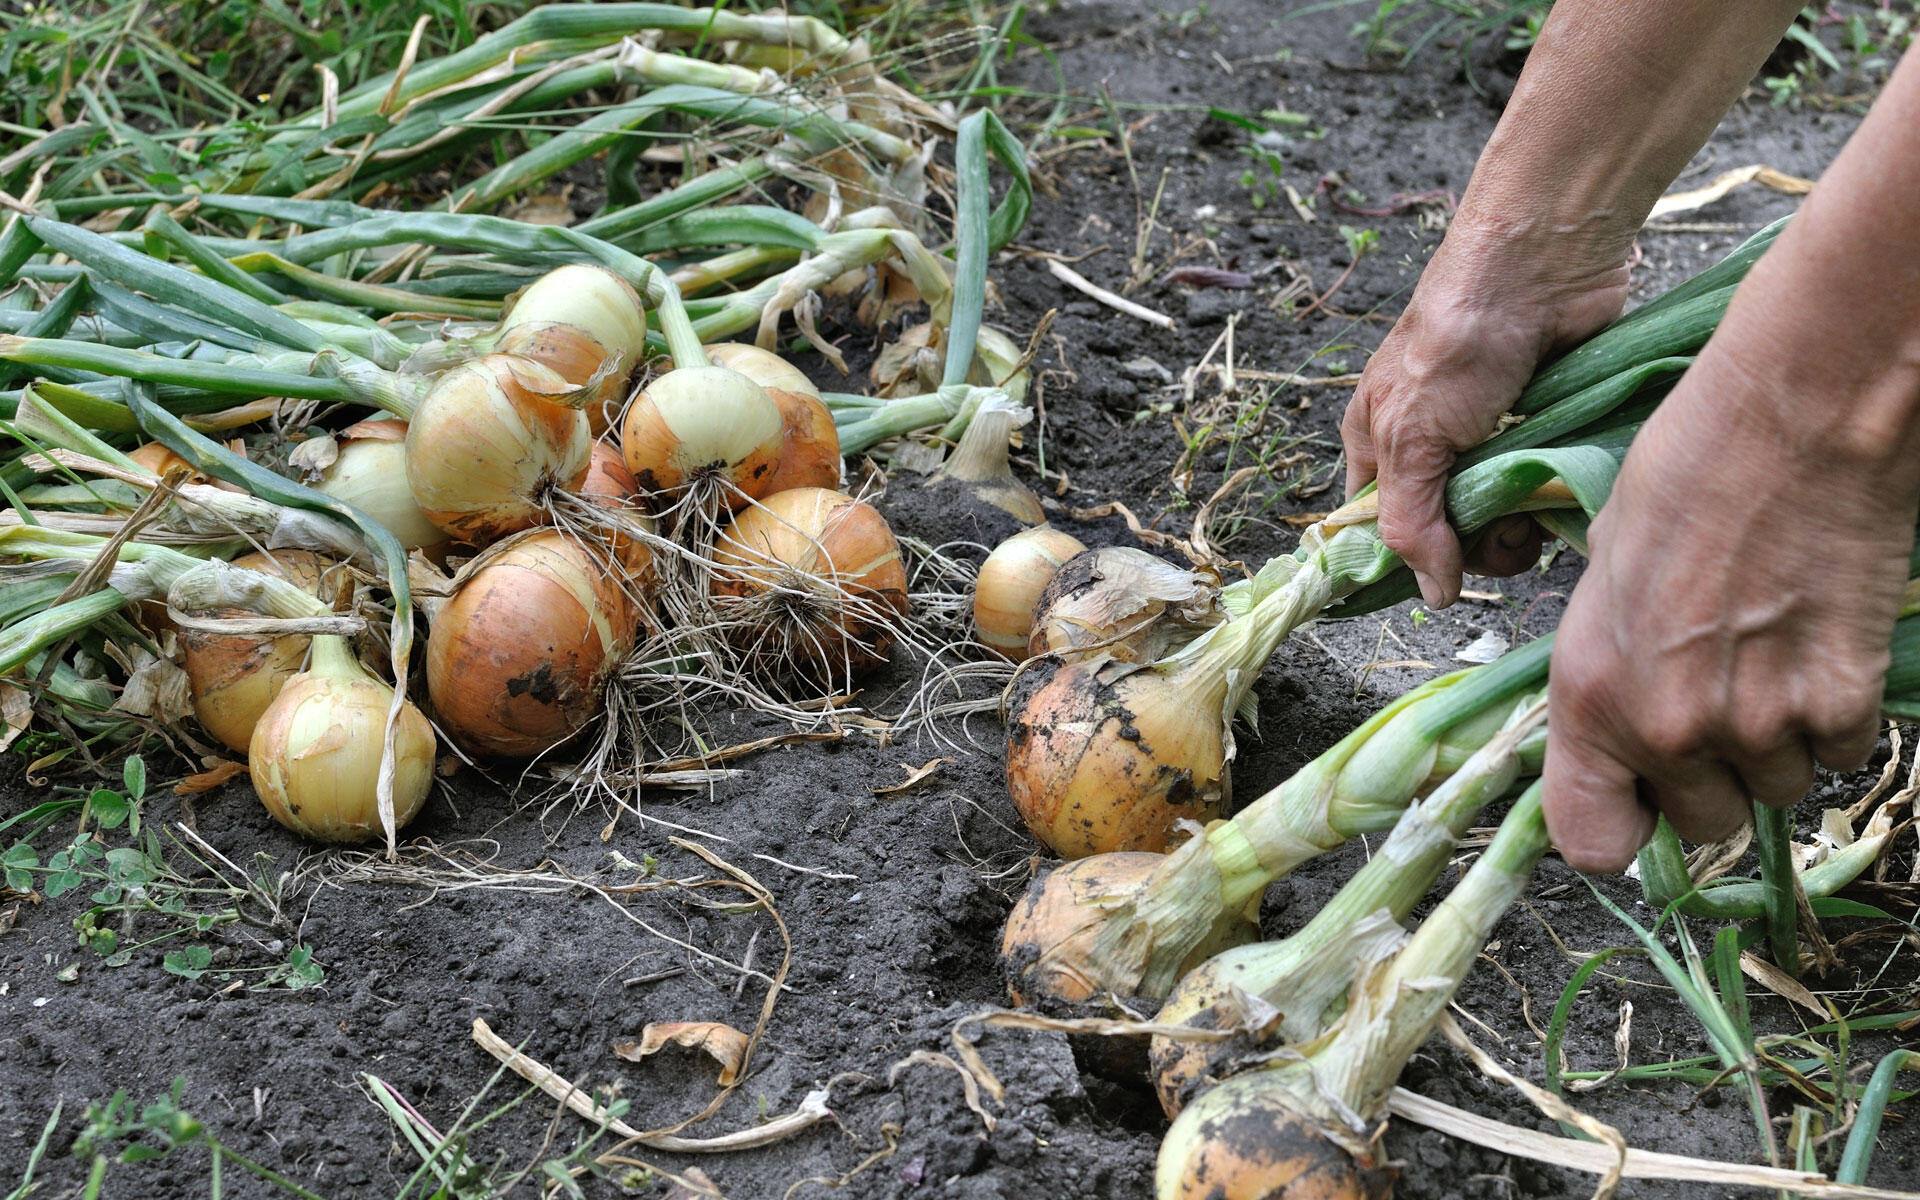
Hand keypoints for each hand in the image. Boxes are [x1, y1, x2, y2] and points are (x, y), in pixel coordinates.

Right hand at [1342, 219, 1630, 606]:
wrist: (1544, 267)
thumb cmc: (1458, 341)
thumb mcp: (1411, 437)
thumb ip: (1411, 523)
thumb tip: (1431, 596)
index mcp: (1377, 446)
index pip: (1380, 531)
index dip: (1408, 560)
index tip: (1443, 574)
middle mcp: (1429, 450)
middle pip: (1447, 536)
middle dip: (1477, 544)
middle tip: (1504, 528)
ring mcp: (1490, 444)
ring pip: (1501, 522)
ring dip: (1519, 527)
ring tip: (1535, 504)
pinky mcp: (1542, 433)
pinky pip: (1544, 492)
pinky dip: (1552, 500)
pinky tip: (1560, 486)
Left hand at [1543, 350, 1918, 871]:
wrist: (1795, 420)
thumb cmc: (1686, 473)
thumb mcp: (1604, 579)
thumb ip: (1611, 670)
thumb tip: (1622, 720)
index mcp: (1590, 697)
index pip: (1592, 846)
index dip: (1620, 825)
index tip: (1637, 797)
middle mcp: (1668, 728)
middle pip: (1701, 822)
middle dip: (1709, 775)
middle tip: (1718, 695)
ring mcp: (1761, 722)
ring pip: (1778, 791)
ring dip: (1776, 744)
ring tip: (1769, 655)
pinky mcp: (1843, 700)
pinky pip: (1840, 752)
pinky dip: (1835, 715)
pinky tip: (1819, 645)